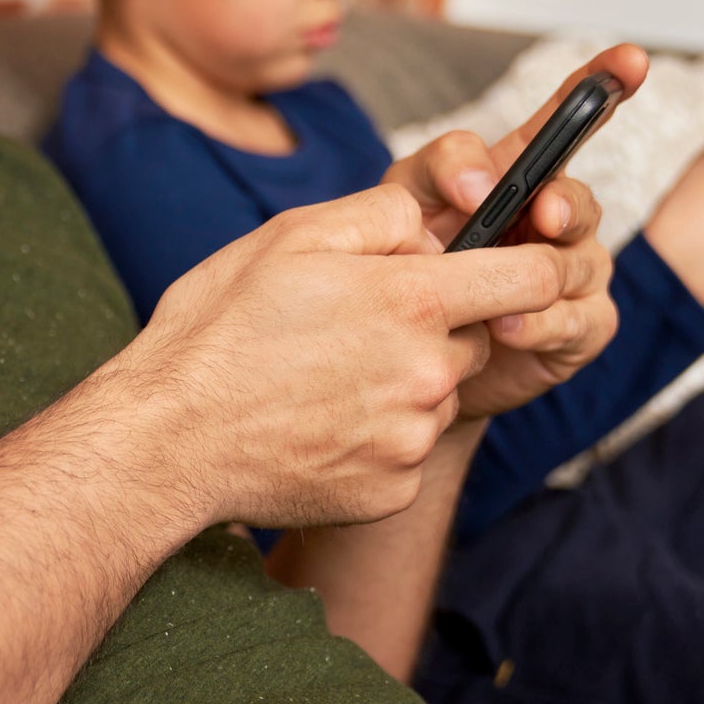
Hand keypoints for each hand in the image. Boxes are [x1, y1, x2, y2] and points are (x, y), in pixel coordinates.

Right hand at [130, 183, 567, 531]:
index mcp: (414, 301)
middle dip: (432, 329)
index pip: (533, 277)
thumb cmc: (219, 331)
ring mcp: (411, 439)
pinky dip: (374, 438)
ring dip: (401, 384)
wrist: (169, 440)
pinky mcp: (391, 489)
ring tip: (322, 382)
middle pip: (474, 340)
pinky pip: (405, 451)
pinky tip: (316, 426)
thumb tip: (432, 223)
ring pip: (436, 396)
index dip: (530, 263)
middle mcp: (428, 375)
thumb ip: (382, 214)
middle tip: (354, 331)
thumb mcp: (291, 237)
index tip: (511, 268)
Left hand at [384, 46, 648, 418]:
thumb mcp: (407, 203)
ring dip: (537, 275)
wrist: (403, 355)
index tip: (631, 58)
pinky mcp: (580, 329)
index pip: (569, 124)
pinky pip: (576, 320)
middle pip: (579, 199)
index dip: (605, 86)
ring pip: (580, 262)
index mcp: (523, 177)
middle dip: (563, 204)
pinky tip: (506, 327)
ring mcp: (575, 273)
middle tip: (542, 212)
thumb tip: (482, 181)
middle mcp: (559, 219)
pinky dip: (540, 323)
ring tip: (494, 295)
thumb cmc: (406, 269)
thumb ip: (441, 169)